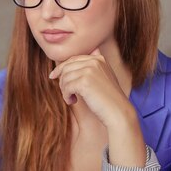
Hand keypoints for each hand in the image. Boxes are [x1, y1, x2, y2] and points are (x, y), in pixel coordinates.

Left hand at [50, 48, 145, 166]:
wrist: (118, 111)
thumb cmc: (108, 98)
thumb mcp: (102, 78)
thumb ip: (90, 69)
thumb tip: (66, 64)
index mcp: (99, 59)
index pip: (73, 59)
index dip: (61, 68)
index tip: (53, 76)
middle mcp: (94, 62)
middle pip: (66, 67)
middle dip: (62, 81)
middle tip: (66, 93)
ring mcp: (89, 71)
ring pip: (64, 78)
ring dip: (64, 90)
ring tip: (71, 98)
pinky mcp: (84, 82)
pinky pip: (66, 87)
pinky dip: (66, 96)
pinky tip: (73, 101)